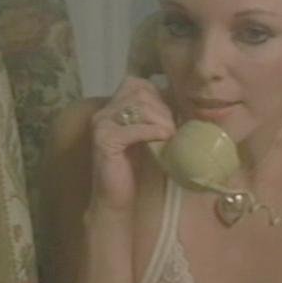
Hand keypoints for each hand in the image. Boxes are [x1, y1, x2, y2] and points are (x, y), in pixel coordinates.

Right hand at [89, 76, 175, 213]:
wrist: (116, 199)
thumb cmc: (134, 168)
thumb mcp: (146, 136)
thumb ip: (153, 117)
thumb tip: (180, 102)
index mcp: (112, 108)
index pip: (136, 83)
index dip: (157, 95)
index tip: (170, 115)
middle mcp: (103, 112)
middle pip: (139, 92)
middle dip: (162, 108)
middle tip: (172, 128)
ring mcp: (101, 125)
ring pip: (138, 107)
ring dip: (160, 120)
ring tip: (170, 135)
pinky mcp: (105, 141)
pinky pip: (133, 128)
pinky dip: (152, 131)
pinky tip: (164, 138)